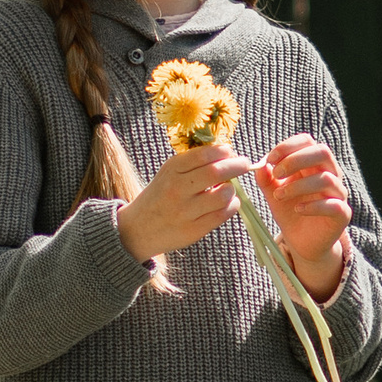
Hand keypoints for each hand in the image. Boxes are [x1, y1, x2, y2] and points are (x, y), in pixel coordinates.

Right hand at [117, 143, 246, 263]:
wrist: (137, 229)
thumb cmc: (160, 195)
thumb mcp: (169, 173)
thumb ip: (194, 162)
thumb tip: (227, 152)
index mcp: (171, 170)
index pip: (204, 154)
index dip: (223, 151)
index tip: (232, 152)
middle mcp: (177, 189)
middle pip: (217, 172)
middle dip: (237, 166)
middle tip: (244, 164)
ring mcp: (185, 211)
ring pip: (223, 195)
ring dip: (232, 189)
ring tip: (228, 188)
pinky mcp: (193, 230)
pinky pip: (222, 214)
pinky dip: (231, 206)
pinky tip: (226, 203)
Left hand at [254, 135, 351, 304]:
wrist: (302, 242)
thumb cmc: (291, 211)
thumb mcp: (274, 193)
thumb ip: (267, 179)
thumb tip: (259, 165)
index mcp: (313, 164)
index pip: (308, 141)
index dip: (288, 146)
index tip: (270, 159)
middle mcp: (330, 174)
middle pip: (322, 152)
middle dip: (296, 159)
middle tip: (277, 174)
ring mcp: (338, 194)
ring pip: (326, 179)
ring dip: (298, 185)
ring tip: (279, 196)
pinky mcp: (342, 214)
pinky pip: (333, 205)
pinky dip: (312, 206)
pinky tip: (297, 209)